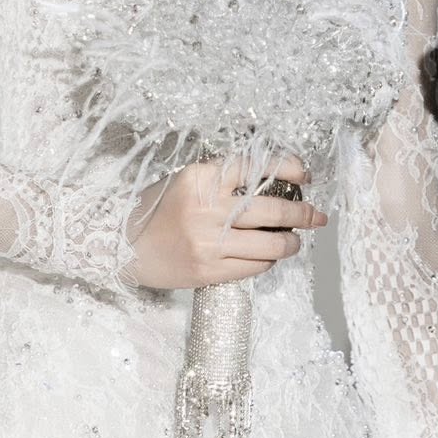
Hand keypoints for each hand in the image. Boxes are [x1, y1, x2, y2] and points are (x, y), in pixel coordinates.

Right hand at [128, 155, 326, 290]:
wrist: (120, 246)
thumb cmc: (154, 210)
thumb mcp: (184, 181)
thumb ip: (222, 178)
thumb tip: (270, 180)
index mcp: (200, 179)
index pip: (256, 167)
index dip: (288, 168)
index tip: (305, 173)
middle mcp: (207, 209)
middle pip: (273, 209)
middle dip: (303, 213)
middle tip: (317, 215)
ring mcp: (209, 243)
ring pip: (271, 244)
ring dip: (291, 242)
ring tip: (294, 241)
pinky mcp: (209, 270)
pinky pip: (254, 267)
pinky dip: (267, 261)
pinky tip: (267, 256)